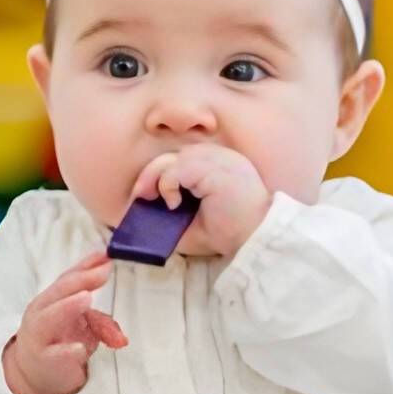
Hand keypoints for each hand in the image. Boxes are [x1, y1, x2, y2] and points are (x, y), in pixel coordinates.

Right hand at [3, 251, 128, 393]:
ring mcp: (41, 336)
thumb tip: (123, 331)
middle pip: (58, 292)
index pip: (68, 278)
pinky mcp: (45, 361)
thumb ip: (101, 320)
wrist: (35, 373)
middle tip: (103, 271)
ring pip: (48, 319)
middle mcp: (42, 313)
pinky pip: (54, 355)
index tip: (107, 255)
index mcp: (52, 299)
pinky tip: (80, 348)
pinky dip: (66, 351)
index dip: (87, 265)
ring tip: (86, 297)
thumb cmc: (60, 339)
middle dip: (81, 279)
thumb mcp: (82, 325)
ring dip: (67, 306)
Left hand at [131, 145, 271, 257]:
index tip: (145, 195)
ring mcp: (217, 159)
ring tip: (164, 203)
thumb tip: (137, 211)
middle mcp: (217, 156)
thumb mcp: (191, 220)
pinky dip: (167, 186)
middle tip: (140, 198)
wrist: (255, 237)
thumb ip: (169, 208)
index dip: (157, 174)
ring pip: (170, 160)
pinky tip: (174, 204)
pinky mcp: (213, 168)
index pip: (179, 159)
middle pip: (170, 156)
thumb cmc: (228, 231)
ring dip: (158, 182)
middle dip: (149, 177)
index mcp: (216, 165)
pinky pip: (176, 169)